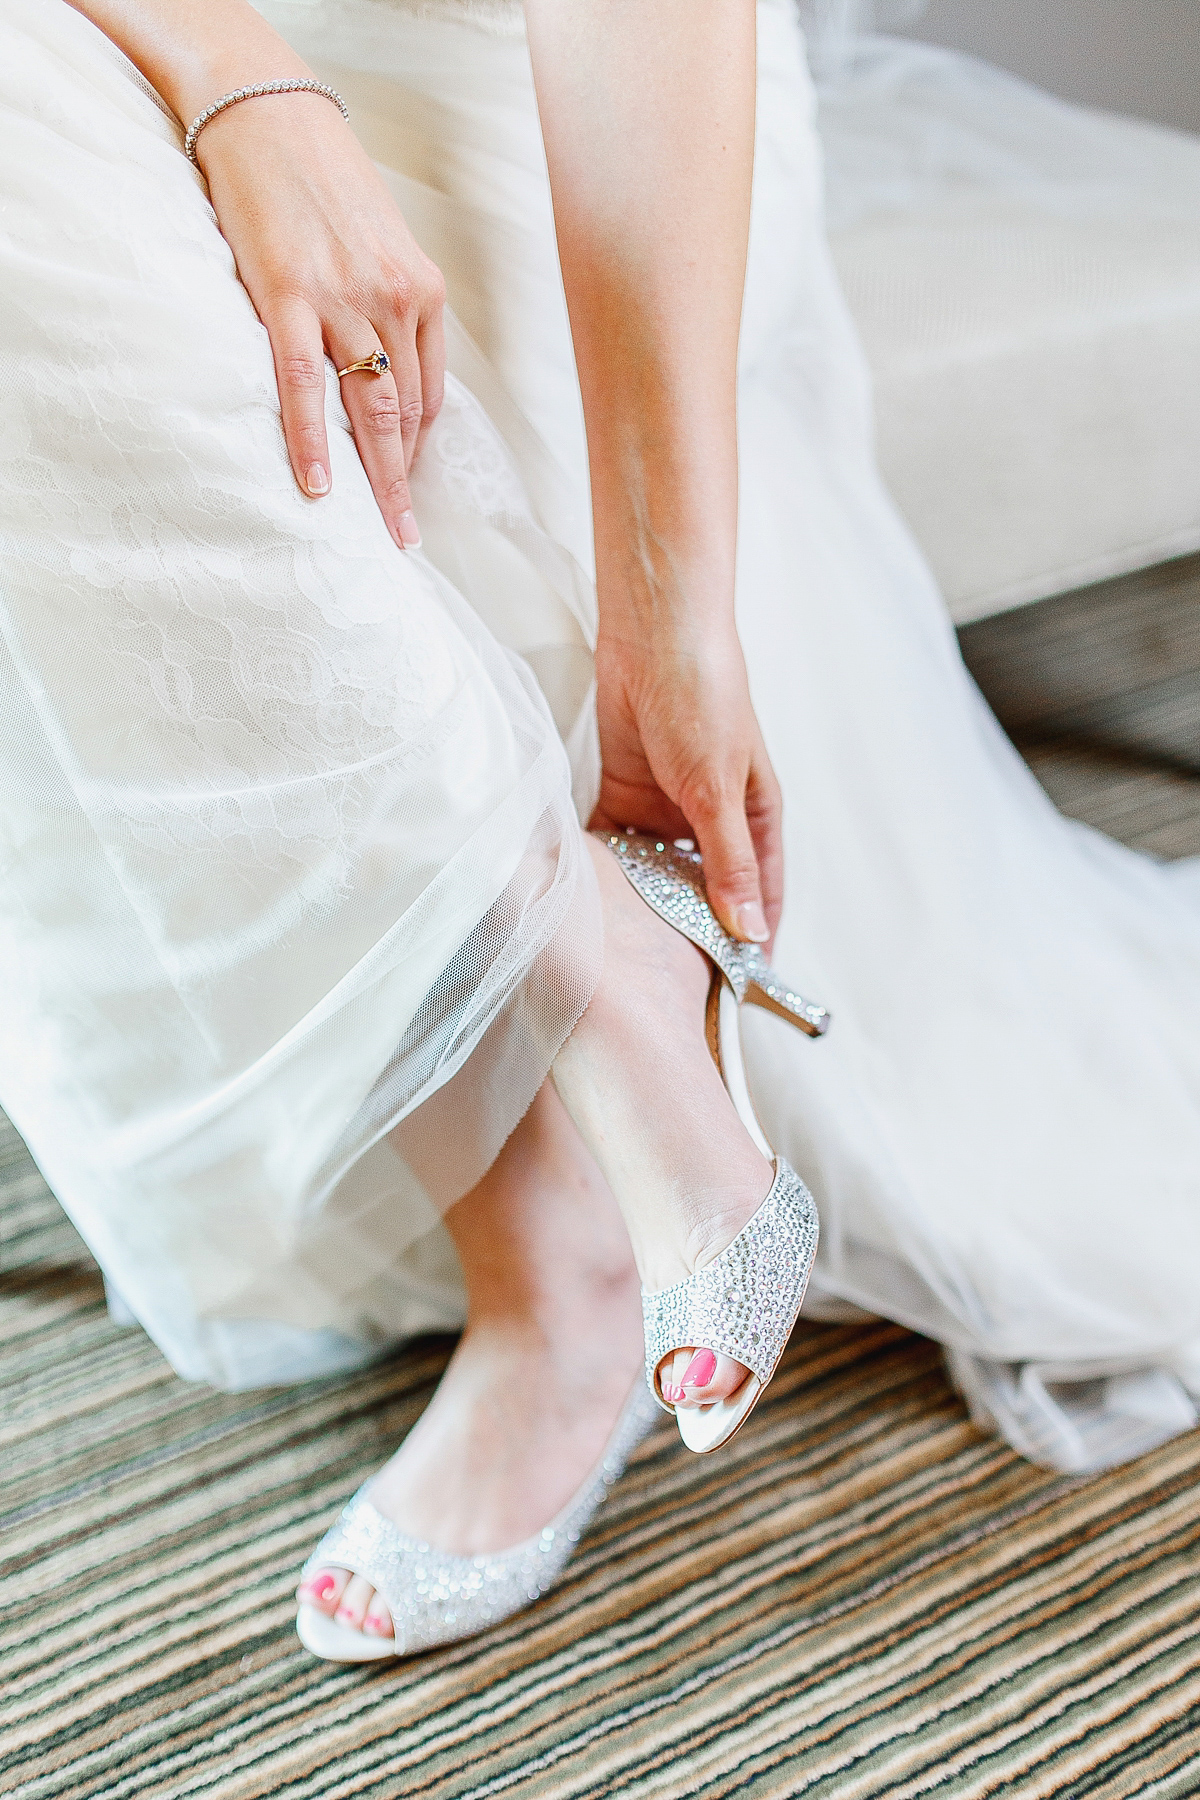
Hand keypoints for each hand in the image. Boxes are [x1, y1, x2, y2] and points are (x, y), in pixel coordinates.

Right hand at [195, 91, 445, 546]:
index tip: (407, 487)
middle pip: (406, 412)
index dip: (418, 448)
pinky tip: (320, 485)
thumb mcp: (378, 244)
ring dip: (376, 477)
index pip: (428, 392)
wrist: (270, 112)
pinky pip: (305, 383)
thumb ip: (389, 307)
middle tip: (408, 539)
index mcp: (423, 290)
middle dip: (409, 483)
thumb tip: (385, 369)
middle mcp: (394, 298)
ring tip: (380, 531)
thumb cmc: (323, 181)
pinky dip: (313, 439)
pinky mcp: (289, 294)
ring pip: (368, 406)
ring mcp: (343, 299)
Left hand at [591, 622, 783, 946]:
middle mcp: (713, 819)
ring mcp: (668, 808)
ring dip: (643, 900)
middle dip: (689, 929)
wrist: (653, 635)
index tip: (737, 991)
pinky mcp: (626, 792)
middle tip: (669, 978)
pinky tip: (593, 897)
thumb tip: (748, 927)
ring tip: (626, 948)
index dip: (750, 941)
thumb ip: (727, 862)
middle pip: (704, 889)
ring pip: (657, 871)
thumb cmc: (706, 698)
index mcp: (753, 819)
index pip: (759, 896)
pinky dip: (608, 866)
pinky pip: (618, 844)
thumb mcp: (718, 790)